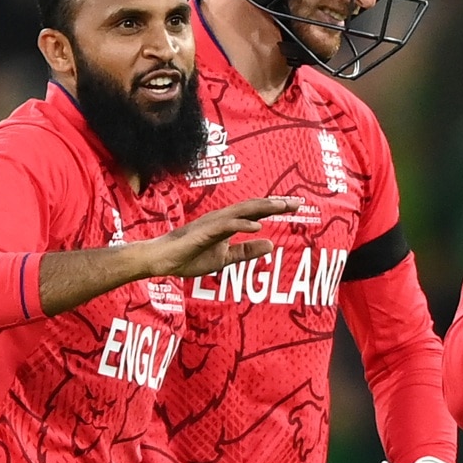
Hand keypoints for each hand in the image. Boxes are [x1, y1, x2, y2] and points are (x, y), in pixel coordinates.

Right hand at [144, 197, 299, 277]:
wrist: (164, 261)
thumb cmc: (190, 257)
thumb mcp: (226, 258)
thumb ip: (246, 251)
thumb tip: (271, 245)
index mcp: (229, 223)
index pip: (256, 211)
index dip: (276, 207)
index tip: (296, 205)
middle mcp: (223, 218)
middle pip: (254, 206)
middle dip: (276, 203)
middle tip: (298, 202)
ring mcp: (213, 223)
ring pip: (242, 211)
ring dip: (263, 208)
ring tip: (282, 206)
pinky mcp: (204, 232)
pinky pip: (226, 226)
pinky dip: (242, 224)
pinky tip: (257, 225)